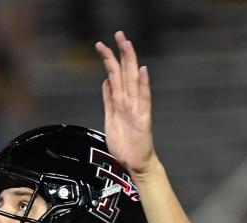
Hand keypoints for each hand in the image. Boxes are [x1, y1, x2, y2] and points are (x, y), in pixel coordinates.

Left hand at [95, 31, 155, 178]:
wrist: (134, 165)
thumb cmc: (124, 145)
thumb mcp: (110, 119)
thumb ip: (108, 101)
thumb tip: (106, 82)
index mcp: (120, 101)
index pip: (115, 75)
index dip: (109, 59)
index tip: (102, 45)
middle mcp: (129, 101)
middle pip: (125, 71)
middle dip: (121, 52)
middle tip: (118, 33)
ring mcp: (137, 108)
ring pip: (132, 80)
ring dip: (130, 61)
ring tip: (127, 44)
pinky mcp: (143, 118)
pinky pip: (144, 99)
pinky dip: (143, 84)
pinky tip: (142, 71)